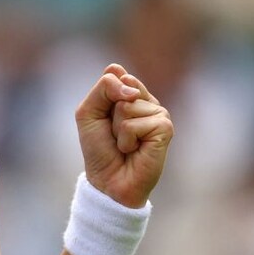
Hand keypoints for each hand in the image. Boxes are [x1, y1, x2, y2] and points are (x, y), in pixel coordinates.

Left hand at [75, 64, 172, 207]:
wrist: (108, 181)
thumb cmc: (99, 148)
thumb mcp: (88, 112)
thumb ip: (104, 88)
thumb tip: (132, 91)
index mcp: (130, 92)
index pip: (115, 73)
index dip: (102, 96)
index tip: (103, 117)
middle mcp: (146, 100)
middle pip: (121, 88)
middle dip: (109, 114)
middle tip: (114, 134)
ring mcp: (158, 113)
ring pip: (128, 105)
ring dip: (118, 129)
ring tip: (125, 144)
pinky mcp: (165, 129)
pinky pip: (135, 124)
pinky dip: (127, 139)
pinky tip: (134, 150)